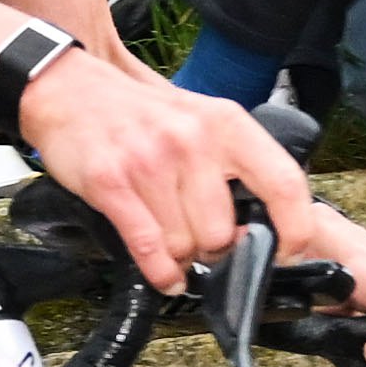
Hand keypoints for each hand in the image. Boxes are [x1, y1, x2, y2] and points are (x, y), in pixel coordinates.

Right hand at [11, 50, 316, 307]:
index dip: (294, 228)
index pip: (283, 183)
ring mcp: (150, 162)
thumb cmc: (142, 115)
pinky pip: (148, 248)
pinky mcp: (112, 183)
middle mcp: (192, 140)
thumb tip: (268, 225)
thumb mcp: (203, 120)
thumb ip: (236, 164)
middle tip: (202, 242)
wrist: (71, 91)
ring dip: (180, 256)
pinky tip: (165, 276)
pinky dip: (160, 273)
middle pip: (224, 233)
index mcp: (226, 124)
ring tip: (172, 239)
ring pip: (185, 246)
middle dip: (214, 251)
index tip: (287, 252)